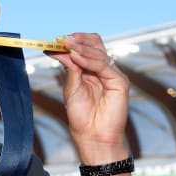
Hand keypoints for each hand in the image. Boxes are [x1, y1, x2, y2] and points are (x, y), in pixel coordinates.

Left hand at [45, 33, 129, 163]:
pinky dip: (88, 59)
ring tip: (66, 46)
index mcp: (91, 69)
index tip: (55, 42)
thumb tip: (60, 49)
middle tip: (61, 40)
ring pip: (98, 52)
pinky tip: (76, 57)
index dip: (73, 42)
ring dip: (80, 48)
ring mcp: (112, 74)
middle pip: (95, 43)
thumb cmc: (81, 116)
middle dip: (78, 39)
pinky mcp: (120, 82)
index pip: (86, 47)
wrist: (92, 136)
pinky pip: (104, 65)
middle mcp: (103, 69)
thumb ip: (69, 68)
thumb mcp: (71, 87)